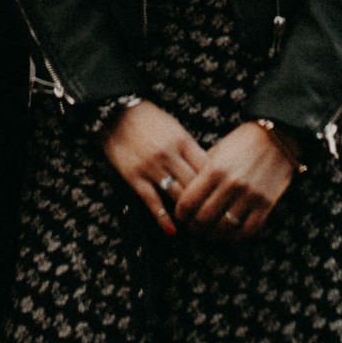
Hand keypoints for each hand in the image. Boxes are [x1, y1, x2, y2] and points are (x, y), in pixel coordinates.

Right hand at [101, 100, 207, 235]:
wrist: (117, 113)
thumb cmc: (149, 119)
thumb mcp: (176, 128)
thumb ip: (190, 149)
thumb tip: (209, 170)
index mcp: (183, 141)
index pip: (208, 168)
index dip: (218, 185)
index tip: (224, 198)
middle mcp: (169, 154)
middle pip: (195, 185)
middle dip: (207, 202)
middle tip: (214, 217)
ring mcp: (151, 167)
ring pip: (177, 195)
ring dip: (188, 212)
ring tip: (196, 225)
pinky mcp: (134, 176)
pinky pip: (152, 200)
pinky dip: (163, 217)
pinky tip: (171, 229)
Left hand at [174, 122, 295, 240]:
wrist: (278, 137)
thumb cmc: (243, 142)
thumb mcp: (218, 151)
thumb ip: (202, 172)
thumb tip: (186, 192)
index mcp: (214, 169)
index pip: (188, 201)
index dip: (180, 213)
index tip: (181, 216)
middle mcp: (231, 184)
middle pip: (204, 218)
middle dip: (195, 227)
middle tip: (194, 228)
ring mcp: (250, 195)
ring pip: (225, 228)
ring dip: (214, 235)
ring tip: (210, 234)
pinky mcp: (266, 203)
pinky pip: (248, 229)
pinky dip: (237, 236)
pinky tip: (230, 235)